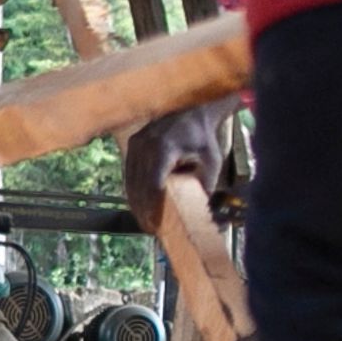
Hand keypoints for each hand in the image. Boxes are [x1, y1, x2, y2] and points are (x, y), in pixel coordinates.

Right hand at [124, 101, 231, 215]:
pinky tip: (138, 204)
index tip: (156, 224)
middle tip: (149, 228)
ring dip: (135, 202)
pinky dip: (133, 190)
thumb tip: (199, 211)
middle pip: (138, 186)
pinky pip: (129, 172)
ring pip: (130, 180)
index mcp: (165, 148)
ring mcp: (136, 144)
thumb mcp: (212, 161)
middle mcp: (146, 145)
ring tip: (143, 220)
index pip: (153, 184)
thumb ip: (205, 185)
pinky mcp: (133, 144)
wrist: (192, 111)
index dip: (152, 207)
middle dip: (142, 210)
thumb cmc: (204, 137)